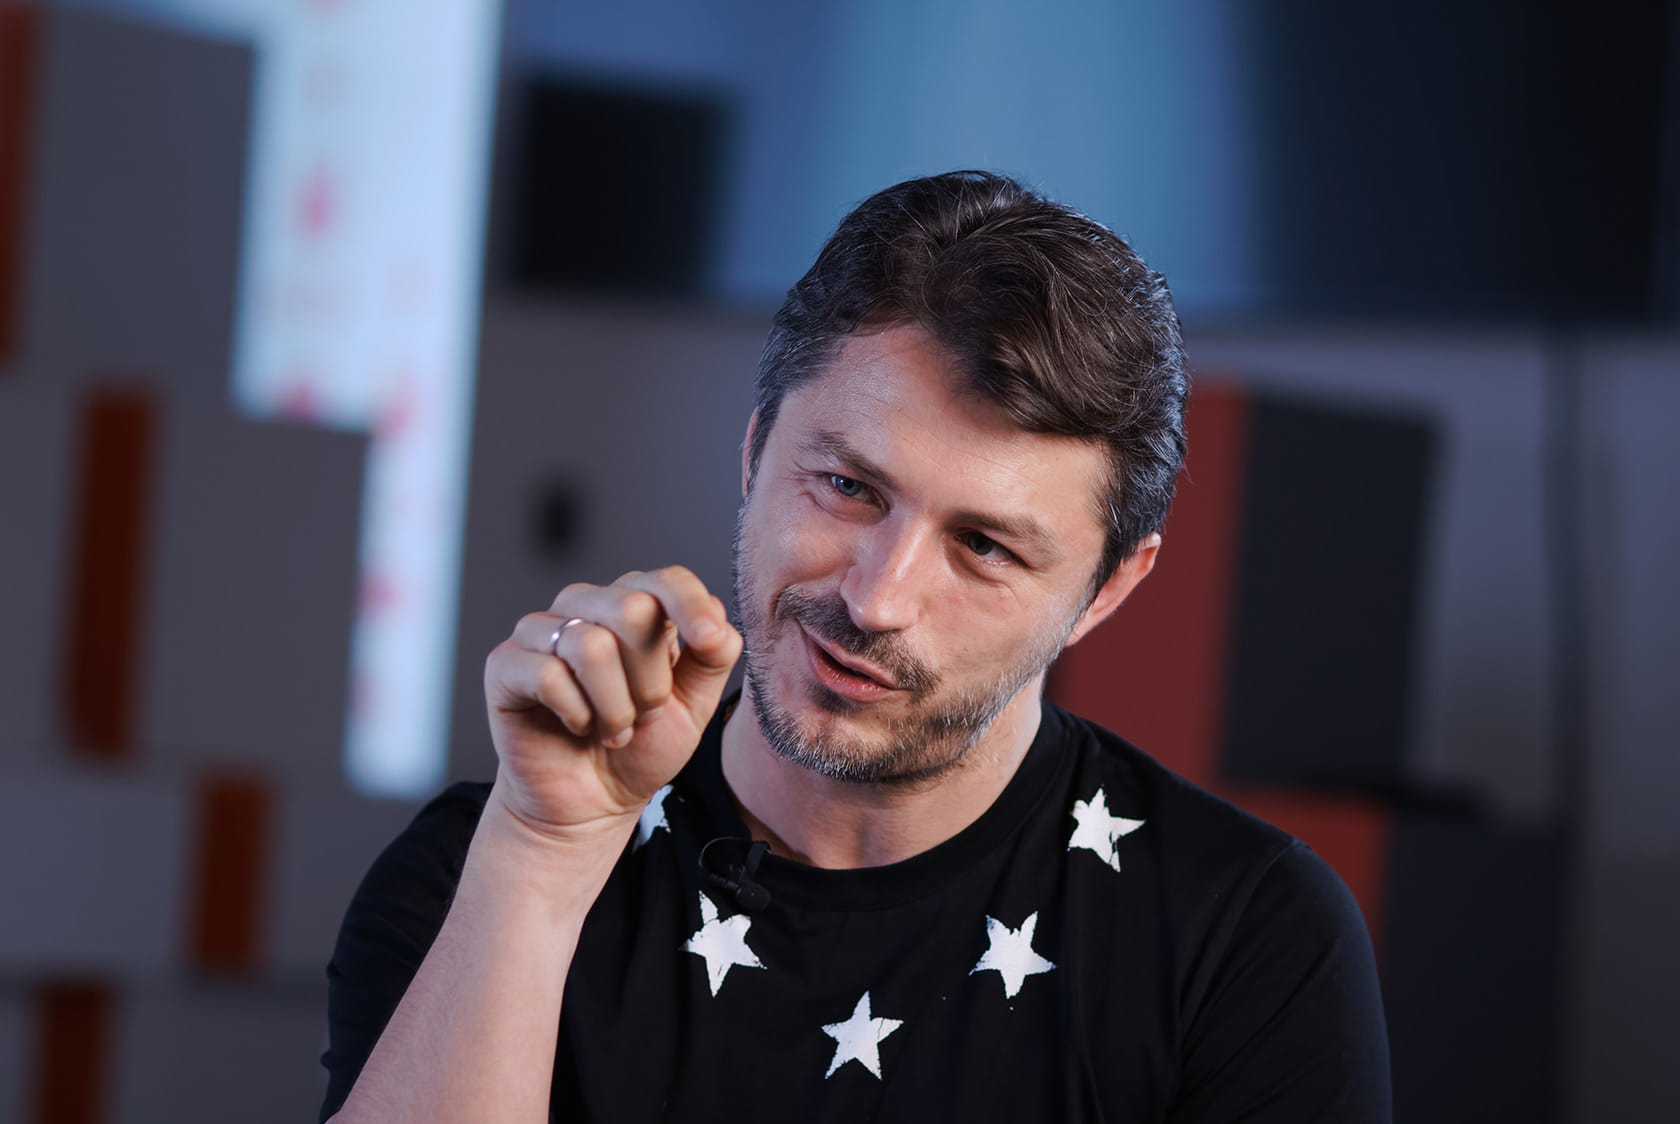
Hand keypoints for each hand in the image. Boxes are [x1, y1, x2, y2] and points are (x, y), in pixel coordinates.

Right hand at [483, 566, 741, 842]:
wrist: (591, 802)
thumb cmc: (640, 748)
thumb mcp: (693, 706)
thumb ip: (712, 658)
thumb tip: (718, 624)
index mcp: (636, 605)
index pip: (667, 580)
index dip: (692, 606)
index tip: (707, 641)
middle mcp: (587, 605)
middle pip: (632, 609)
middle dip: (651, 679)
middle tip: (644, 713)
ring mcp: (542, 630)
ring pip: (591, 645)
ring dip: (615, 707)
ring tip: (614, 730)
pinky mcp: (506, 663)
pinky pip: (549, 675)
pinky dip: (576, 714)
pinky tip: (577, 727)